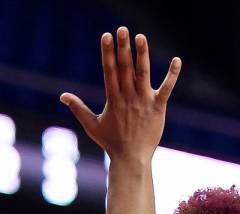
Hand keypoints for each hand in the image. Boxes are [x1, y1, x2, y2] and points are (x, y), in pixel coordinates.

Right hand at [60, 27, 180, 161]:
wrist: (131, 158)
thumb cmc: (111, 142)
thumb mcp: (91, 125)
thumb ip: (78, 108)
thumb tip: (62, 96)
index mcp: (113, 99)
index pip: (109, 70)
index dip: (108, 52)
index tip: (106, 36)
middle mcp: (128, 97)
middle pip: (125, 68)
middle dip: (123, 47)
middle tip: (122, 29)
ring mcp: (144, 101)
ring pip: (143, 74)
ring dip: (142, 55)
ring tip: (141, 37)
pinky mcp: (158, 108)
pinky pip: (167, 89)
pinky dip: (172, 75)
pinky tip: (177, 60)